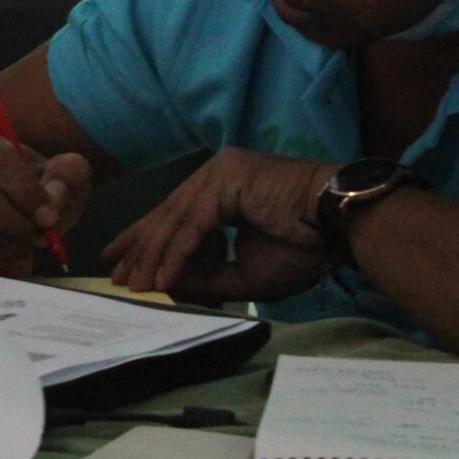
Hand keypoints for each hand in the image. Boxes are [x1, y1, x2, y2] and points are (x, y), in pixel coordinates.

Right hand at [0, 130, 92, 275]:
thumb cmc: (31, 189)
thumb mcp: (59, 175)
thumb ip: (71, 173)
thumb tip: (58, 189)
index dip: (26, 191)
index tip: (50, 215)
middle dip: (23, 225)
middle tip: (44, 236)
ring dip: (14, 247)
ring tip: (29, 244)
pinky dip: (4, 266)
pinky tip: (16, 255)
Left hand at [102, 147, 334, 302]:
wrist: (343, 225)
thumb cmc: (306, 247)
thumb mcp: (247, 273)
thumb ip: (208, 278)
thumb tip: (167, 286)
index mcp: (223, 188)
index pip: (176, 215)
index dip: (148, 241)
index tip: (122, 263)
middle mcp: (216, 174)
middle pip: (168, 215)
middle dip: (140, 248)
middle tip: (115, 275)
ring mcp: (220, 172)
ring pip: (176, 220)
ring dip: (154, 257)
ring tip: (135, 286)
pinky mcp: (227, 179)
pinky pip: (194, 225)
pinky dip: (177, 254)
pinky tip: (162, 279)